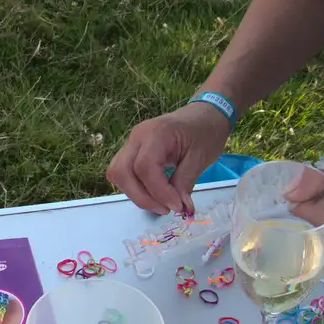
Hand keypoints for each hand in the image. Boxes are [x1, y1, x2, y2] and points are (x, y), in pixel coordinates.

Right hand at [107, 103, 230, 213]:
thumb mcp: (201, 158)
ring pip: (117, 173)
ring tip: (161, 203)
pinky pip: (124, 172)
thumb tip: (179, 208)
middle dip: (140, 197)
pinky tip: (155, 193)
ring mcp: (132, 142)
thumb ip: (185, 183)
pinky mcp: (133, 150)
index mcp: (157, 133)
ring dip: (136, 194)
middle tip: (165, 209)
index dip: (158, 192)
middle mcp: (138, 136)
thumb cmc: (206, 131)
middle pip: (121, 171)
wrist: (205, 114)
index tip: (177, 206)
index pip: (144, 167)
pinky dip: (135, 187)